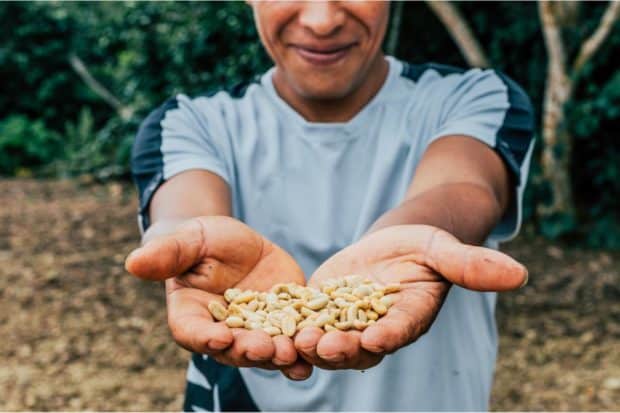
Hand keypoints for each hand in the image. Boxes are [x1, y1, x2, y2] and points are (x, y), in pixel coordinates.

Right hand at [125, 216, 311, 379]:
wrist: (234, 242)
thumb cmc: (202, 241)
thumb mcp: (188, 240)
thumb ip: (166, 254)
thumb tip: (132, 262)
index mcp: (192, 315)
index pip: (192, 332)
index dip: (204, 337)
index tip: (219, 336)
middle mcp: (222, 331)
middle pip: (232, 349)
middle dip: (248, 351)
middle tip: (264, 350)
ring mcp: (255, 330)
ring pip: (265, 350)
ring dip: (278, 356)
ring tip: (292, 355)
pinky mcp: (283, 321)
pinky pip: (292, 338)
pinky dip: (303, 348)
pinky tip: (317, 350)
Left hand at [295, 224, 526, 369]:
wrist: (389, 244)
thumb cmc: (422, 244)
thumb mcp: (443, 248)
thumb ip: (472, 265)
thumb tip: (521, 273)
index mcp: (408, 317)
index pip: (400, 329)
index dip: (389, 334)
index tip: (377, 338)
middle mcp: (376, 329)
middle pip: (358, 345)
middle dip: (341, 348)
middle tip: (323, 345)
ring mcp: (345, 323)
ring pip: (327, 340)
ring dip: (310, 345)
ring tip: (293, 340)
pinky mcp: (319, 312)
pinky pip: (302, 323)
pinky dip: (287, 329)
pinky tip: (267, 328)